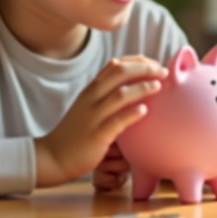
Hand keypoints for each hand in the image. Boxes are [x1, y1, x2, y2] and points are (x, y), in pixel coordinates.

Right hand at [34, 56, 166, 187]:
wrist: (53, 156)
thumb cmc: (76, 132)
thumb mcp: (89, 107)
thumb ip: (106, 96)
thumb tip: (133, 87)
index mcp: (92, 89)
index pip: (115, 64)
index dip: (137, 61)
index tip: (155, 64)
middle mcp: (92, 98)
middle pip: (120, 72)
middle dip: (144, 68)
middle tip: (163, 72)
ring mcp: (93, 116)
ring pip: (120, 94)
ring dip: (142, 87)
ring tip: (159, 86)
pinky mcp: (97, 135)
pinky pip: (117, 121)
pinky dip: (132, 113)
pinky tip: (145, 111)